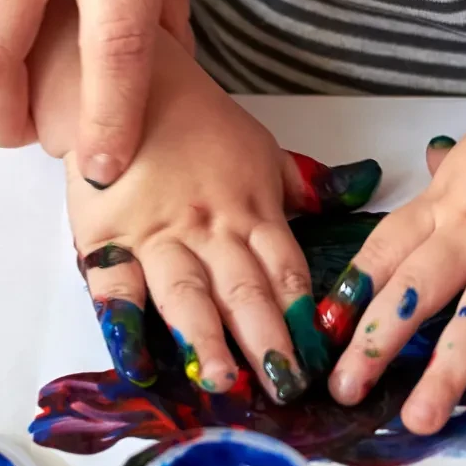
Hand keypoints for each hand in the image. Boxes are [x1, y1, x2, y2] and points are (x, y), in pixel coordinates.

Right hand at [69, 41, 380, 401]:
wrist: (121, 81)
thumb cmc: (193, 120)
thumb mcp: (259, 148)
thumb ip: (300, 186)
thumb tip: (359, 190)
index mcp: (253, 211)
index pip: (286, 270)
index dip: (304, 316)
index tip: (323, 359)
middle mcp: (211, 228)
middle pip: (244, 289)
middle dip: (266, 340)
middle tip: (284, 384)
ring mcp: (158, 235)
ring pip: (186, 291)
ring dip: (204, 338)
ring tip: (222, 380)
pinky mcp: (107, 237)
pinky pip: (116, 286)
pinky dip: (124, 324)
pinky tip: (138, 363)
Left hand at [317, 65, 465, 436]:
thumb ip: (452, 174)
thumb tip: (430, 162)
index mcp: (444, 206)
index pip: (383, 254)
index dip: (349, 295)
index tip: (320, 332)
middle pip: (412, 293)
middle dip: (373, 345)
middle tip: (343, 390)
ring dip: (447, 374)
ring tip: (421, 421)